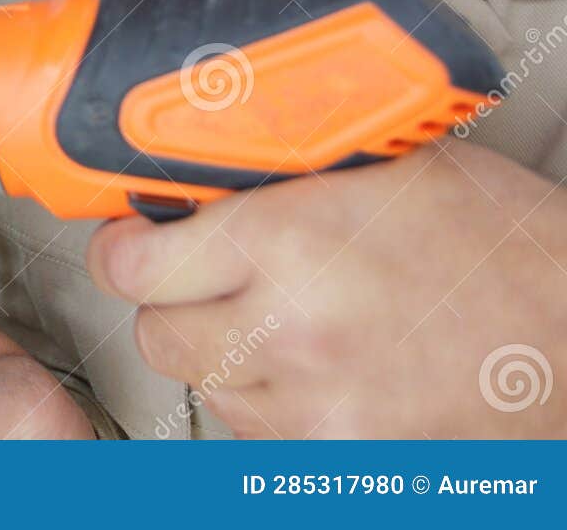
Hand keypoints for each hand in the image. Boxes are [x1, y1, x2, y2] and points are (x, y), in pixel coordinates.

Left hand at [87, 142, 566, 436]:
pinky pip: (256, 431)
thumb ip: (274, 170)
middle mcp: (287, 329)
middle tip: (207, 276)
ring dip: (222, 352)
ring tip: (284, 318)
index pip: (129, 264)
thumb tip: (195, 164)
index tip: (134, 240)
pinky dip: (270, 401)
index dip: (124, 248)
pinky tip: (318, 365)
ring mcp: (313, 406)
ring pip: (202, 385)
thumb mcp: (380, 168)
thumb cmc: (501, 246)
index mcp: (285, 242)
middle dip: (170, 299)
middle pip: (154, 331)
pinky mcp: (339, 459)